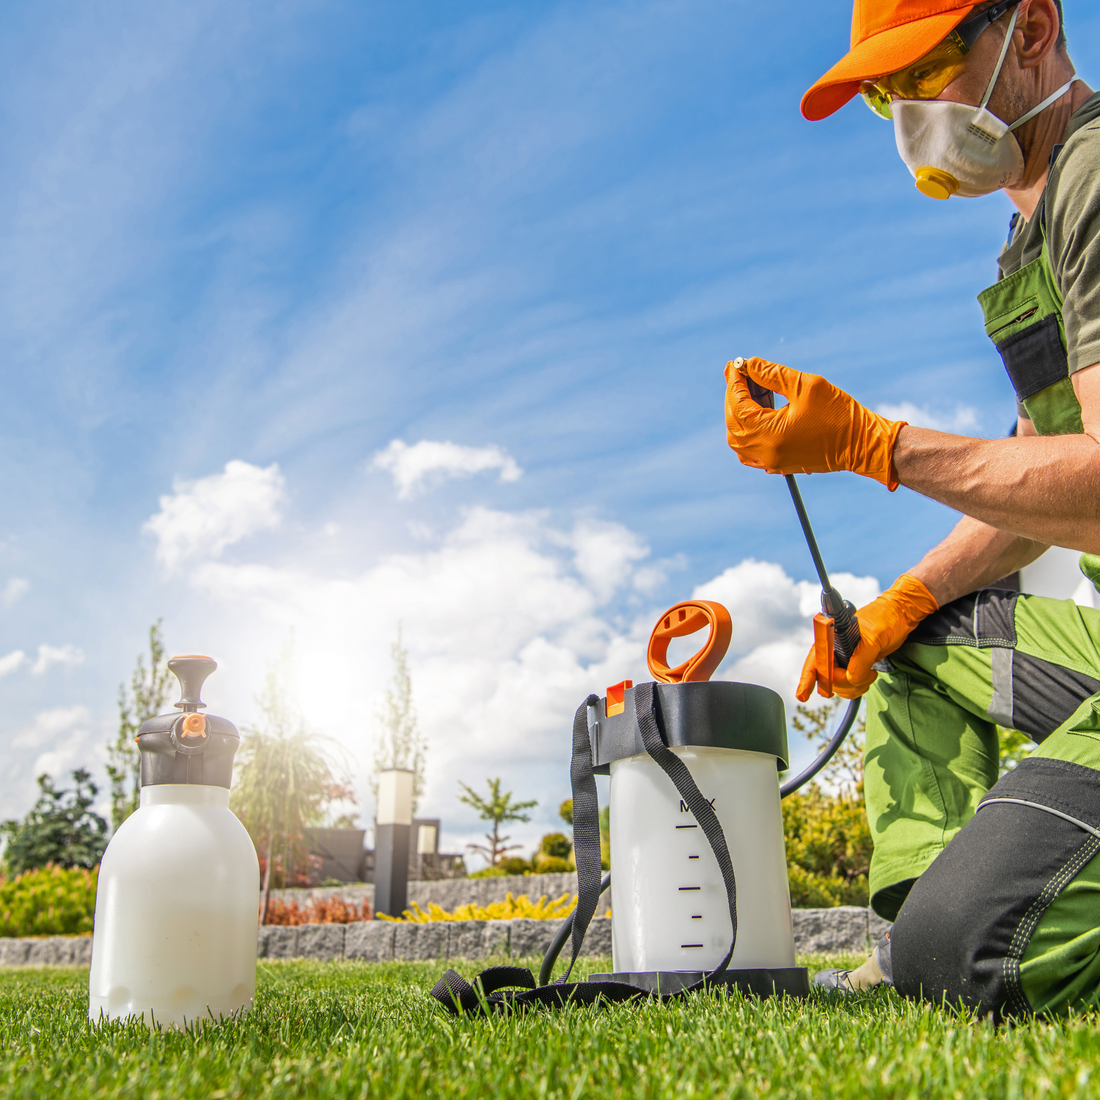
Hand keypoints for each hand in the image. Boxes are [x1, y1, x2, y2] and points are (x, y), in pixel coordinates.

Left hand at [724, 357, 906, 488]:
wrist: (863, 444)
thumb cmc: (839, 413)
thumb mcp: (805, 385)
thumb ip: (772, 374)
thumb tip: (750, 363)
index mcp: (770, 435)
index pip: (739, 406)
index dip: (734, 383)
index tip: (736, 363)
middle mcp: (766, 453)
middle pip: (734, 422)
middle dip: (734, 396)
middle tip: (739, 373)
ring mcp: (771, 462)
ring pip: (739, 438)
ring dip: (739, 413)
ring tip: (751, 389)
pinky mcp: (779, 465)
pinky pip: (751, 450)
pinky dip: (747, 430)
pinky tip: (758, 411)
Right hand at [796, 574, 938, 700]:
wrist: (901, 616)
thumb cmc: (886, 619)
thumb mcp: (874, 638)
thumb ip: (860, 659)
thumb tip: (850, 678)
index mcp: (832, 638)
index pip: (815, 661)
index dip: (807, 680)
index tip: (802, 696)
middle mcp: (833, 649)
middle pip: (827, 678)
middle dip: (844, 684)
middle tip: (865, 678)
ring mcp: (843, 658)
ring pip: (839, 685)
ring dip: (854, 687)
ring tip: (870, 675)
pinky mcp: (854, 665)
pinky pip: (849, 685)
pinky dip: (858, 687)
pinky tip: (869, 677)